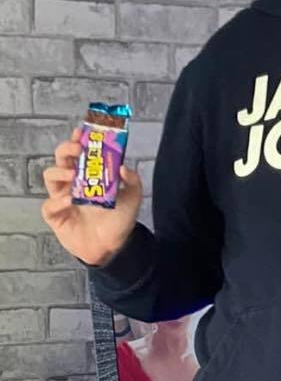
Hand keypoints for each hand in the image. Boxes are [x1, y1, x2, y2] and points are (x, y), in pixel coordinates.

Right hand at [41, 125, 142, 266]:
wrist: (114, 247)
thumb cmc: (119, 221)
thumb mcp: (132, 198)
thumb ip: (132, 181)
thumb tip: (124, 167)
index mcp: (88, 176)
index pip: (78, 153)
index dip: (77, 140)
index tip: (81, 132)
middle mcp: (72, 184)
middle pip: (60, 159)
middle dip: (66, 150)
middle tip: (77, 150)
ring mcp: (62, 199)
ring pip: (49, 177)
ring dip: (59, 172)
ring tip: (73, 175)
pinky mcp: (56, 217)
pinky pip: (49, 206)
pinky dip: (57, 202)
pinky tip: (70, 201)